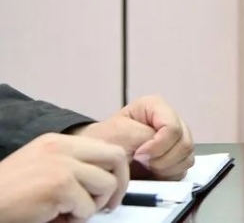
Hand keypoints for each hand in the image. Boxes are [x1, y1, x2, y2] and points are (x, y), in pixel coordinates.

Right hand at [0, 133, 128, 222]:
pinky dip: (76, 218)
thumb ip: (70, 165)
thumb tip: (104, 177)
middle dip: (119, 183)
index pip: (106, 147)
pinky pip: (88, 207)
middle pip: (117, 157)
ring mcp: (63, 165)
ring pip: (106, 184)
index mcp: (59, 141)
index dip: (115, 169)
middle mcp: (63, 147)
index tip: (111, 188)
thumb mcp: (41, 166)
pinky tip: (55, 218)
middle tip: (108, 204)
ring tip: (69, 212)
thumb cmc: (7, 193)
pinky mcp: (60, 185)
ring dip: (93, 206)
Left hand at [73, 95, 194, 179]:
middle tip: (142, 162)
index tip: (138, 154)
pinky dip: (170, 174)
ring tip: (147, 168)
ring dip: (167, 167)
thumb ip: (142, 136)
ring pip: (187, 156)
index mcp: (157, 106)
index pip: (173, 127)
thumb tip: (158, 151)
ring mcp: (176, 139)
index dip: (158, 145)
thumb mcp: (119, 133)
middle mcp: (171, 120)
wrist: (98, 158)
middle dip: (163, 159)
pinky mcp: (177, 156)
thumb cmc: (104, 141)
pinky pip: (184, 168)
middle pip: (185, 143)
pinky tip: (154, 172)